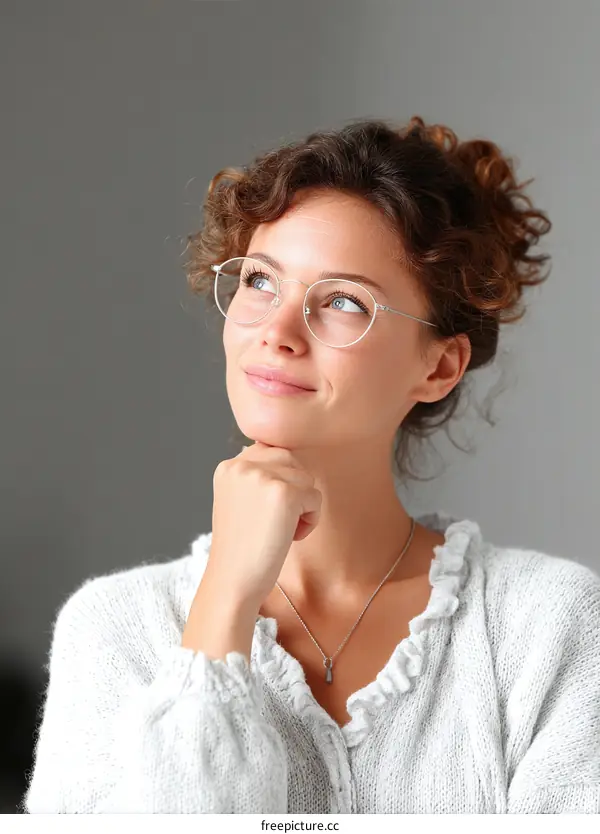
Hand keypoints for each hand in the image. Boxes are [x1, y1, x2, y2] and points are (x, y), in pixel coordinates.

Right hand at [206, 441, 321, 607]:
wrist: (233, 581)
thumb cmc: (241, 548)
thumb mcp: (237, 501)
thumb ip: (256, 477)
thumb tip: (290, 463)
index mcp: (228, 467)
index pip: (270, 452)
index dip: (279, 480)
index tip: (266, 511)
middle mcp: (242, 465)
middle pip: (290, 460)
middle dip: (293, 489)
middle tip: (277, 521)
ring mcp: (263, 477)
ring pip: (305, 478)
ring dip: (302, 506)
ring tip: (281, 530)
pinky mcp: (284, 493)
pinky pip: (315, 498)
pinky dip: (310, 520)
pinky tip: (290, 537)